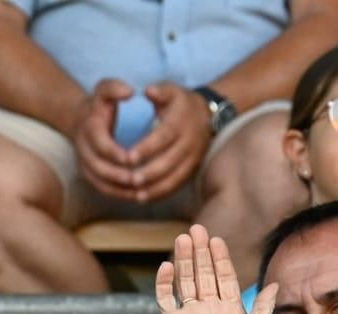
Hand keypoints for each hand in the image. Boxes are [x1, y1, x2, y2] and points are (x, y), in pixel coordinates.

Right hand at [69, 78, 137, 199]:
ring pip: (101, 182)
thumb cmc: (101, 105)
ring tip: (141, 190)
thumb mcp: (105, 90)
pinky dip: (119, 195)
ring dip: (121, 189)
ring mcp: (85, 163)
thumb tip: (129, 91)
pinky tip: (137, 196)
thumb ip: (114, 88)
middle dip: (120, 175)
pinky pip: (103, 190)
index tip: (133, 158)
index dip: (116, 153)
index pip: (100, 145)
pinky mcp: (90, 175)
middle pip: (99, 168)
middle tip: (140, 179)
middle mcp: (83, 148)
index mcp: (89, 128)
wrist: (82, 119)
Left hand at [126, 82, 214, 203]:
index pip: (163, 138)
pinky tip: (145, 197)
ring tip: (137, 195)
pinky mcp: (192, 170)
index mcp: (181, 123)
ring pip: (175, 177)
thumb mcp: (172, 91)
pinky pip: (178, 184)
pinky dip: (162, 193)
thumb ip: (160, 91)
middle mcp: (189, 143)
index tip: (128, 157)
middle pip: (170, 162)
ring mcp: (193, 159)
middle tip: (130, 180)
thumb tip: (149, 91)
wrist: (208, 115)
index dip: (146, 148)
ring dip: (156, 188)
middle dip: (150, 173)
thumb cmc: (182, 103)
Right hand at [156, 224, 276, 313]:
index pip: (224, 277)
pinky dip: (164, 282)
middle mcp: (209, 309)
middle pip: (204, 273)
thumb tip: (276, 284)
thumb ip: (264, 306)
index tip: (217, 240)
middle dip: (201, 252)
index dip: (221, 258)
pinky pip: (166, 297)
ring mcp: (191, 313)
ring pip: (186, 280)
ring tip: (183, 238)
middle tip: (197, 229)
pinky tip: (167, 265)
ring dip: (184, 259)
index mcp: (229, 310)